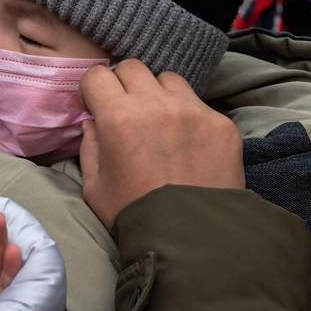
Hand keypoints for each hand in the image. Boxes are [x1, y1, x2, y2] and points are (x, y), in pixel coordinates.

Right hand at [78, 60, 244, 230]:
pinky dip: (189, 117)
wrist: (191, 242)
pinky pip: (199, 104)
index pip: (98, 74)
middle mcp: (156, 105)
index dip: (94, 89)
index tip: (97, 105)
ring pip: (169, 79)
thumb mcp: (95, 186)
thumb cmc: (134, 216)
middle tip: (128, 110)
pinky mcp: (221, 124)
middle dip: (124, 85)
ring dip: (159, 94)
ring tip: (162, 122)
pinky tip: (189, 144)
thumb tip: (93, 121)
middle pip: (134, 68)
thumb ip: (89, 145)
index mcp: (118, 117)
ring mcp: (193, 111)